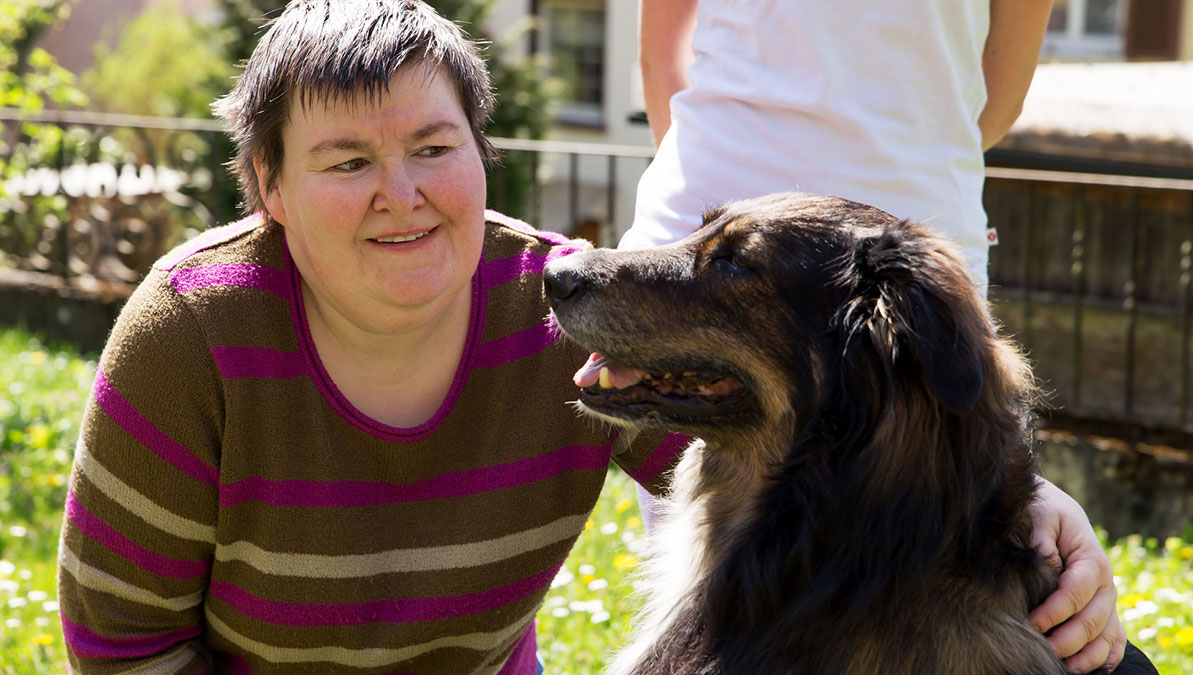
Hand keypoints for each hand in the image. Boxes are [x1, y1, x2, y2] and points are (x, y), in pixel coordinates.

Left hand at [1028, 478, 1125, 672]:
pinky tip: (1091, 668)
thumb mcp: (1040, 517)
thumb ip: (1042, 542)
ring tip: (1065, 668)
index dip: (1055, 612)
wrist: (1050, 508)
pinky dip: (1106, 656)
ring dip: (1088, 655)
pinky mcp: (1101, 608)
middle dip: (1068, 640)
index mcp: (1090, 559)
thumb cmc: (1041, 512)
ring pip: (1105, 635)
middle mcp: (1104, 583)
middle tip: (1042, 650)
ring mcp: (1105, 599)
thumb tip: (1048, 570)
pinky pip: (1113, 638)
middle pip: (1092, 620)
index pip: (1075, 593)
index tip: (1031, 623)